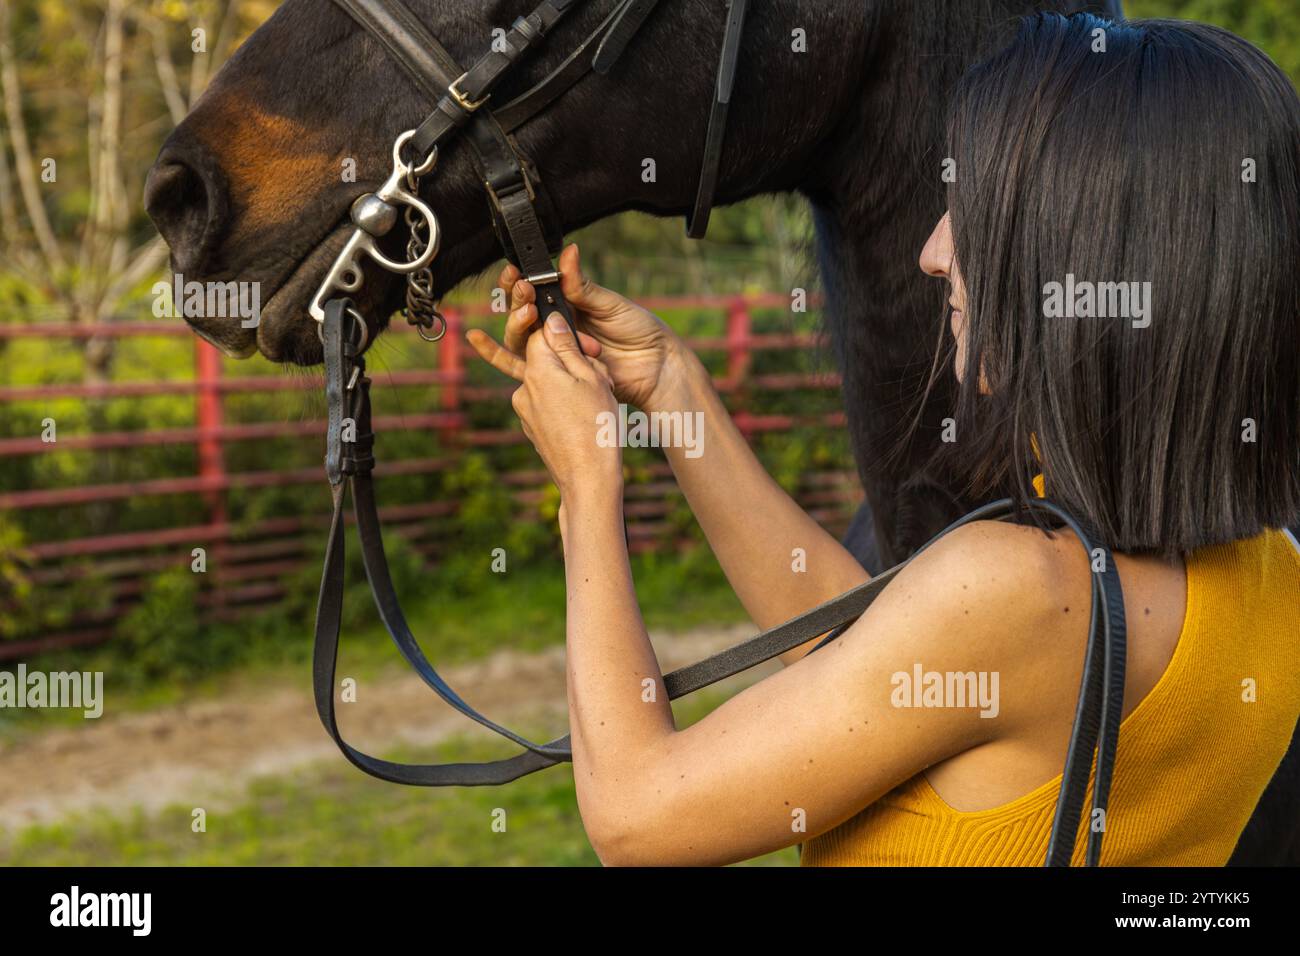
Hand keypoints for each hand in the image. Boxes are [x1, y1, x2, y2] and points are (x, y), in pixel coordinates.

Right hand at [467, 244, 689, 410]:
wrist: (655, 365)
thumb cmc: (638, 330)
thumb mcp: (609, 302)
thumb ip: (582, 285)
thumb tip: (568, 253)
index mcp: (568, 306)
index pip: (534, 291)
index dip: (520, 282)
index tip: (515, 272)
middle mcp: (556, 328)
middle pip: (521, 313)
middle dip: (517, 300)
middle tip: (525, 291)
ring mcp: (554, 352)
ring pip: (519, 338)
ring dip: (516, 323)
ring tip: (527, 312)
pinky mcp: (555, 375)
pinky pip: (521, 367)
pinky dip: (497, 355)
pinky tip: (478, 341)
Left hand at [512, 311, 622, 501]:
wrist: (588, 479)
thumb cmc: (596, 426)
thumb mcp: (591, 378)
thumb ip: (568, 347)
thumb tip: (552, 321)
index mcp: (538, 371)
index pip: (542, 334)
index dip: (568, 336)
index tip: (589, 349)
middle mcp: (523, 389)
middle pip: (546, 359)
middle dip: (572, 363)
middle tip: (600, 378)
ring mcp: (525, 412)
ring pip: (549, 383)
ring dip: (571, 385)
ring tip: (597, 403)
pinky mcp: (532, 429)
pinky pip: (548, 405)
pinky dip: (565, 406)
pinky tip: (586, 421)